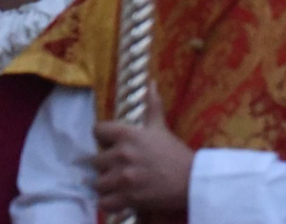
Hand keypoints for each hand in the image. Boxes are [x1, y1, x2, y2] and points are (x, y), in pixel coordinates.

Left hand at [92, 85, 193, 212]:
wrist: (190, 180)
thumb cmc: (175, 153)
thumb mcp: (161, 128)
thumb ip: (152, 106)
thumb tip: (151, 83)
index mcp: (128, 135)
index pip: (98, 130)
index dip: (102, 137)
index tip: (109, 143)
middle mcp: (121, 155)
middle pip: (94, 161)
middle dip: (104, 165)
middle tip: (117, 167)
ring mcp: (122, 178)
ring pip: (97, 183)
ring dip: (105, 185)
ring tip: (117, 184)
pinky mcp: (126, 198)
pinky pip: (104, 202)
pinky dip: (109, 202)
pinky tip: (119, 197)